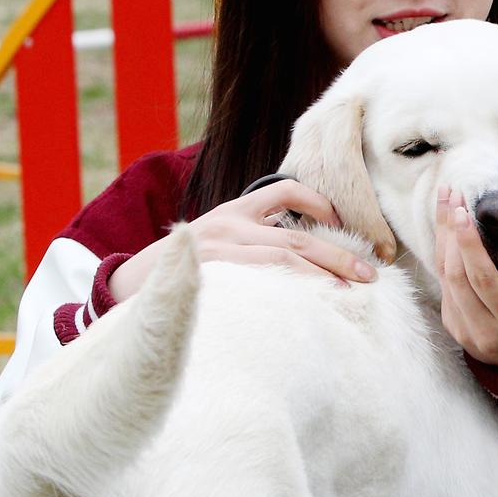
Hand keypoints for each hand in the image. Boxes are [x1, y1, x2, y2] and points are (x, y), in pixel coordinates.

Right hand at [110, 179, 375, 300]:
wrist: (126, 286)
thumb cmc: (184, 268)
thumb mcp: (218, 241)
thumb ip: (254, 239)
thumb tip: (308, 258)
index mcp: (233, 211)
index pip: (284, 190)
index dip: (319, 202)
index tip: (343, 224)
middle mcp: (228, 224)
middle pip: (297, 236)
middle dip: (338, 255)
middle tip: (371, 274)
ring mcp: (218, 250)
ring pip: (283, 258)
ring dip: (322, 276)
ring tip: (351, 292)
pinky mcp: (210, 274)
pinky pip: (259, 282)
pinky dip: (290, 292)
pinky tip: (312, 306)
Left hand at [433, 185, 497, 367]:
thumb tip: (485, 239)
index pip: (483, 278)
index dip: (469, 244)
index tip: (462, 212)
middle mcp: (484, 331)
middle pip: (457, 276)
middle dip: (450, 232)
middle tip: (451, 197)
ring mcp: (464, 332)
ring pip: (445, 279)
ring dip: (442, 239)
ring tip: (445, 204)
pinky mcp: (452, 327)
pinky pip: (444, 286)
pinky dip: (444, 256)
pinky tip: (447, 231)